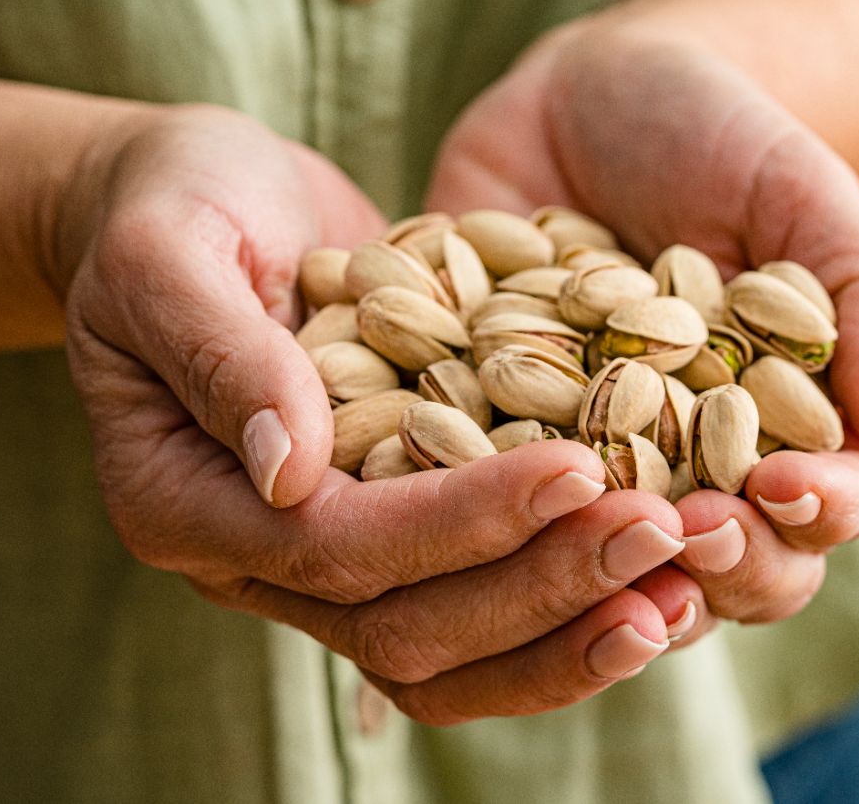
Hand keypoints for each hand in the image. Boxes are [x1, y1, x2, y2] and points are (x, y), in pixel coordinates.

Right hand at [58, 106, 686, 723]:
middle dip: (543, 584)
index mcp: (185, 504)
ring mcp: (328, 564)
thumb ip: (220, 352)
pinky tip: (669, 576)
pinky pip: (487, 608)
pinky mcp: (395, 538)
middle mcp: (256, 562)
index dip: (458, 521)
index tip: (575, 468)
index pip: (339, 548)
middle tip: (666, 533)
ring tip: (690, 586)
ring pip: (458, 654)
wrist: (199, 204)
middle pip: (411, 628)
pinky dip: (573, 603)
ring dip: (575, 626)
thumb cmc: (169, 206)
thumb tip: (290, 470)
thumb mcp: (169, 250)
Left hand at [429, 22, 858, 636]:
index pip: (825, 513)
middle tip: (682, 530)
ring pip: (599, 569)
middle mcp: (689, 474)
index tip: (779, 485)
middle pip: (720, 572)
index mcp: (787, 434)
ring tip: (576, 532)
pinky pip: (474, 498)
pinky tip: (450, 487)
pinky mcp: (483, 442)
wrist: (584, 91)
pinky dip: (467, 502)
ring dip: (592, 570)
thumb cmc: (720, 136)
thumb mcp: (802, 194)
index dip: (815, 516)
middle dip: (711, 567)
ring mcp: (584, 468)